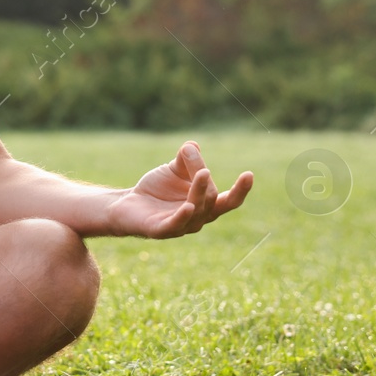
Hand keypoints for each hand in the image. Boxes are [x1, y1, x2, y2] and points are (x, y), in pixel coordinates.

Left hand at [105, 140, 252, 237]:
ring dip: (199, 191)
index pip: (229, 201)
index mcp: (206, 205)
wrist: (127, 203)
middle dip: (207, 181)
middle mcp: (198, 218)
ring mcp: (181, 226)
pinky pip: (175, 225)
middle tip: (204, 168)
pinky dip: (183, 216)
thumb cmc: (157, 188)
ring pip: (196, 210)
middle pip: (211, 200)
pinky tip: (188, 206)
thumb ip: (185, 159)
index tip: (249, 174)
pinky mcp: (160, 230)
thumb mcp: (173, 170)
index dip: (240, 190)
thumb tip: (192, 145)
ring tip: (202, 174)